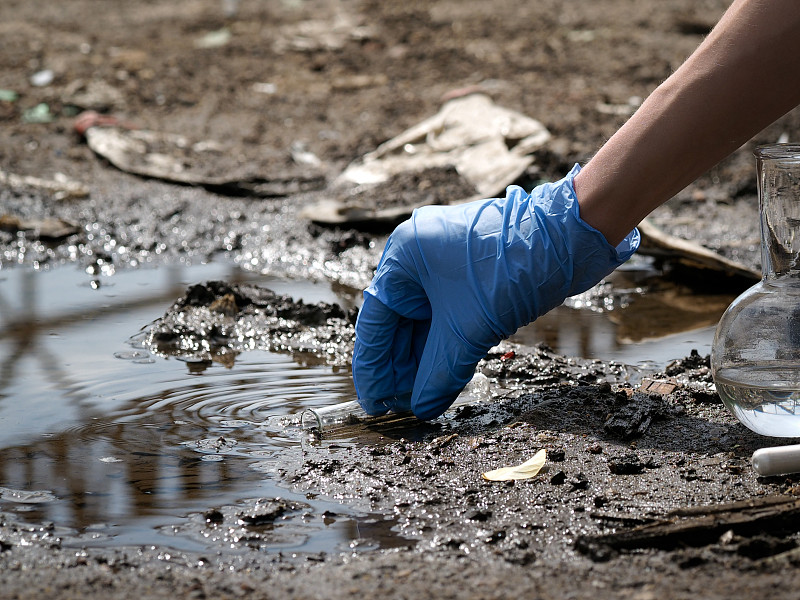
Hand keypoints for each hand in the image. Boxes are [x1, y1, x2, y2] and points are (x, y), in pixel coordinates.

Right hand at [352, 164, 638, 419]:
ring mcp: (443, 265)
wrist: (568, 238)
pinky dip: (444, 347)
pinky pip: (445, 317)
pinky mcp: (467, 275)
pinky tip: (442, 378)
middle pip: (398, 323)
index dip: (373, 367)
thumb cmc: (513, 268)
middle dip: (400, 367)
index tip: (374, 403)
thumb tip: (422, 407)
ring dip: (423, 360)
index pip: (376, 321)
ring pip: (424, 323)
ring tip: (420, 399)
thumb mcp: (469, 328)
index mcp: (403, 257)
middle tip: (399, 407)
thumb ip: (440, 372)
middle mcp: (416, 258)